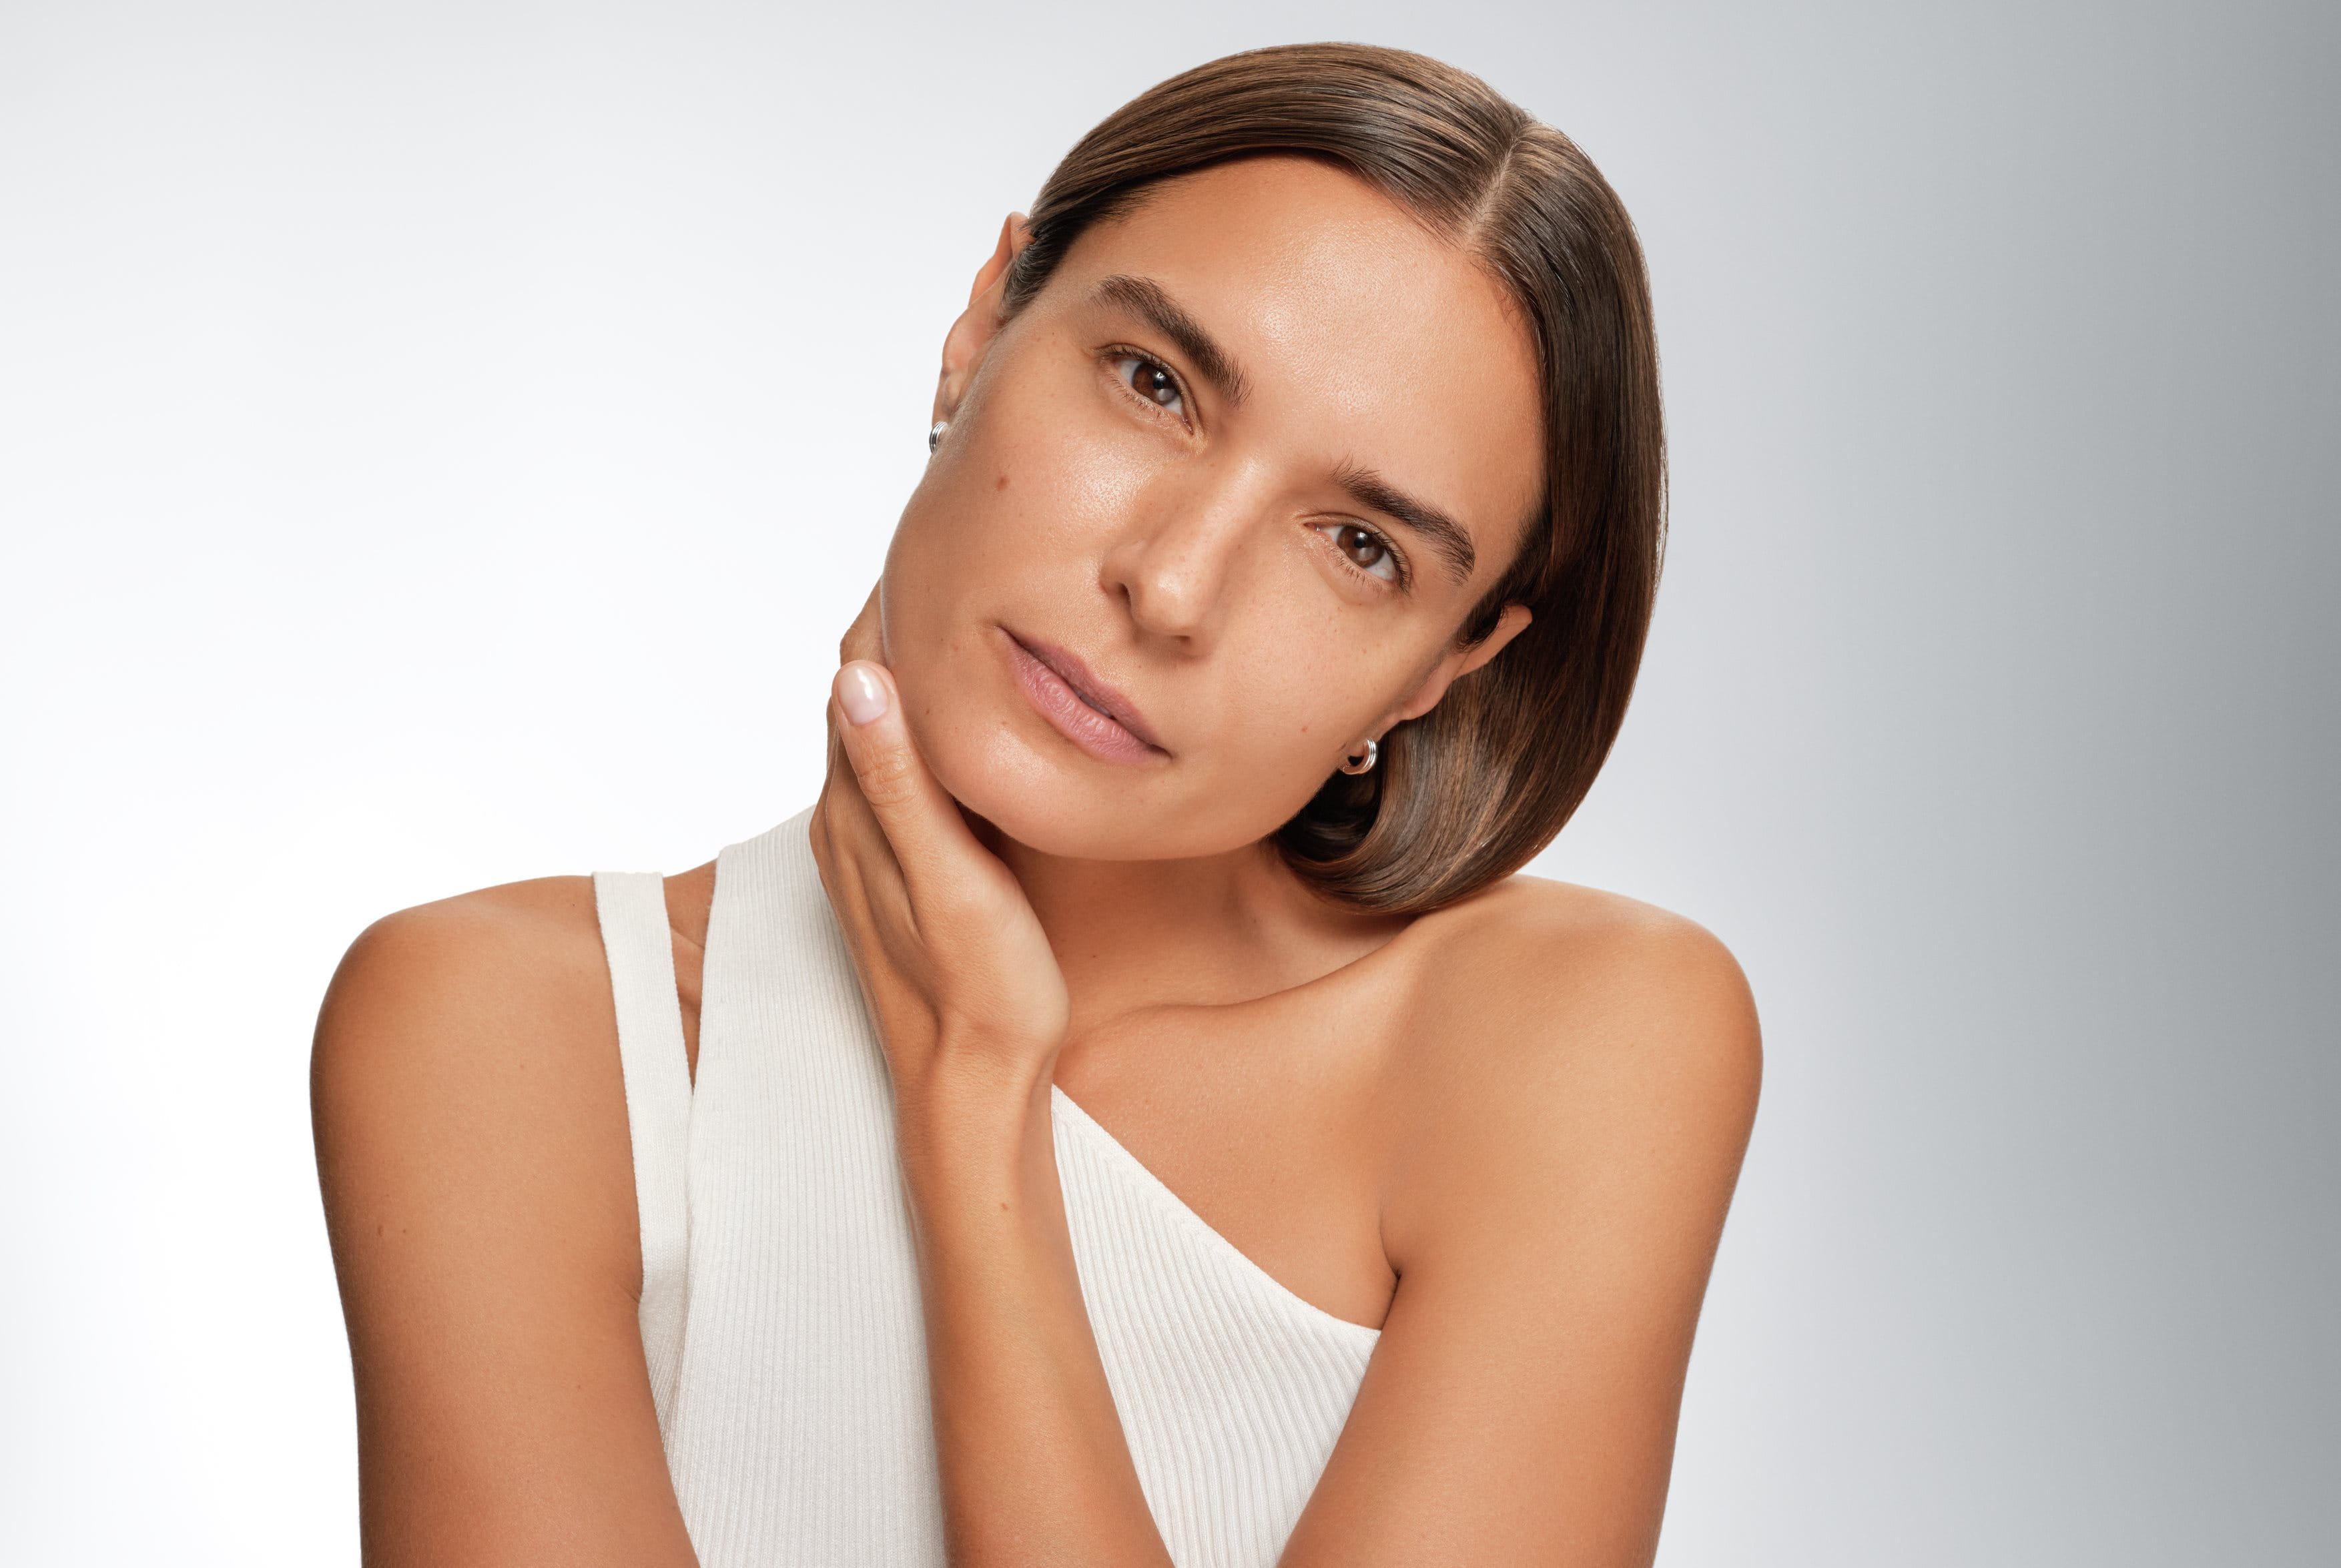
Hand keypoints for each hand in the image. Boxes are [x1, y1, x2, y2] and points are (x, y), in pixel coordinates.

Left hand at [809, 590, 1070, 1132]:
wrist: (971, 1090)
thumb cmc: (976, 992)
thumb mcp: (947, 877)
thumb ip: (900, 778)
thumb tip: (858, 677)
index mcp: (856, 810)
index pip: (855, 669)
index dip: (888, 597)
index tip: (932, 533)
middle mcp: (849, 821)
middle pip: (863, 689)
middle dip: (900, 619)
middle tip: (954, 549)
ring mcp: (872, 848)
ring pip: (883, 729)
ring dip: (911, 669)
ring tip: (963, 611)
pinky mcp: (901, 870)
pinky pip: (902, 769)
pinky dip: (925, 721)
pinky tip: (966, 719)